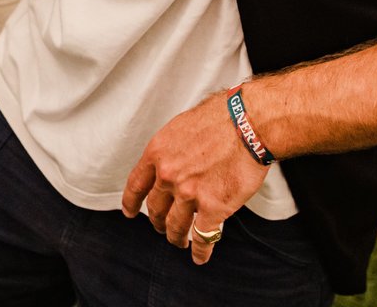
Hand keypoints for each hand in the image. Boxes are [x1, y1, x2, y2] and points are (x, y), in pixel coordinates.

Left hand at [121, 92, 270, 264]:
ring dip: (176, 237)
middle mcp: (168, 176)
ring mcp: (189, 194)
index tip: (129, 212)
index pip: (136, 185)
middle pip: (155, 209)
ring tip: (179, 242)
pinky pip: (202, 237)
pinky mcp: (213, 208)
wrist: (247, 123)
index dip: (131, 202)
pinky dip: (200, 251)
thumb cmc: (219, 120)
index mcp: (157, 154)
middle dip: (157, 222)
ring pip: (176, 226)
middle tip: (162, 227)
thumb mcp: (179, 129)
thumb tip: (170, 164)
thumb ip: (171, 152)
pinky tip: (199, 256)